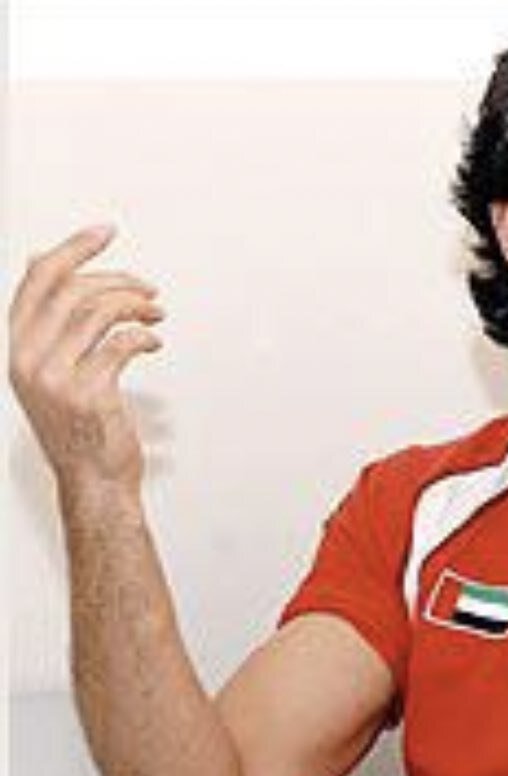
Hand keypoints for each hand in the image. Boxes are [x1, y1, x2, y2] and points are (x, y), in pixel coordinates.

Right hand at [8, 225, 163, 491]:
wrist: (93, 479)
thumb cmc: (80, 425)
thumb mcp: (50, 370)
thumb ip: (46, 324)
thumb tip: (36, 259)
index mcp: (18, 349)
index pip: (37, 281)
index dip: (72, 249)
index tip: (105, 231)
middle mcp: (28, 360)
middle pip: (72, 290)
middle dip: (117, 279)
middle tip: (149, 287)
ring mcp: (56, 378)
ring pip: (98, 313)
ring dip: (136, 306)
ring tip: (157, 314)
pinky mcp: (88, 394)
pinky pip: (120, 344)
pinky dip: (143, 337)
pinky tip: (154, 342)